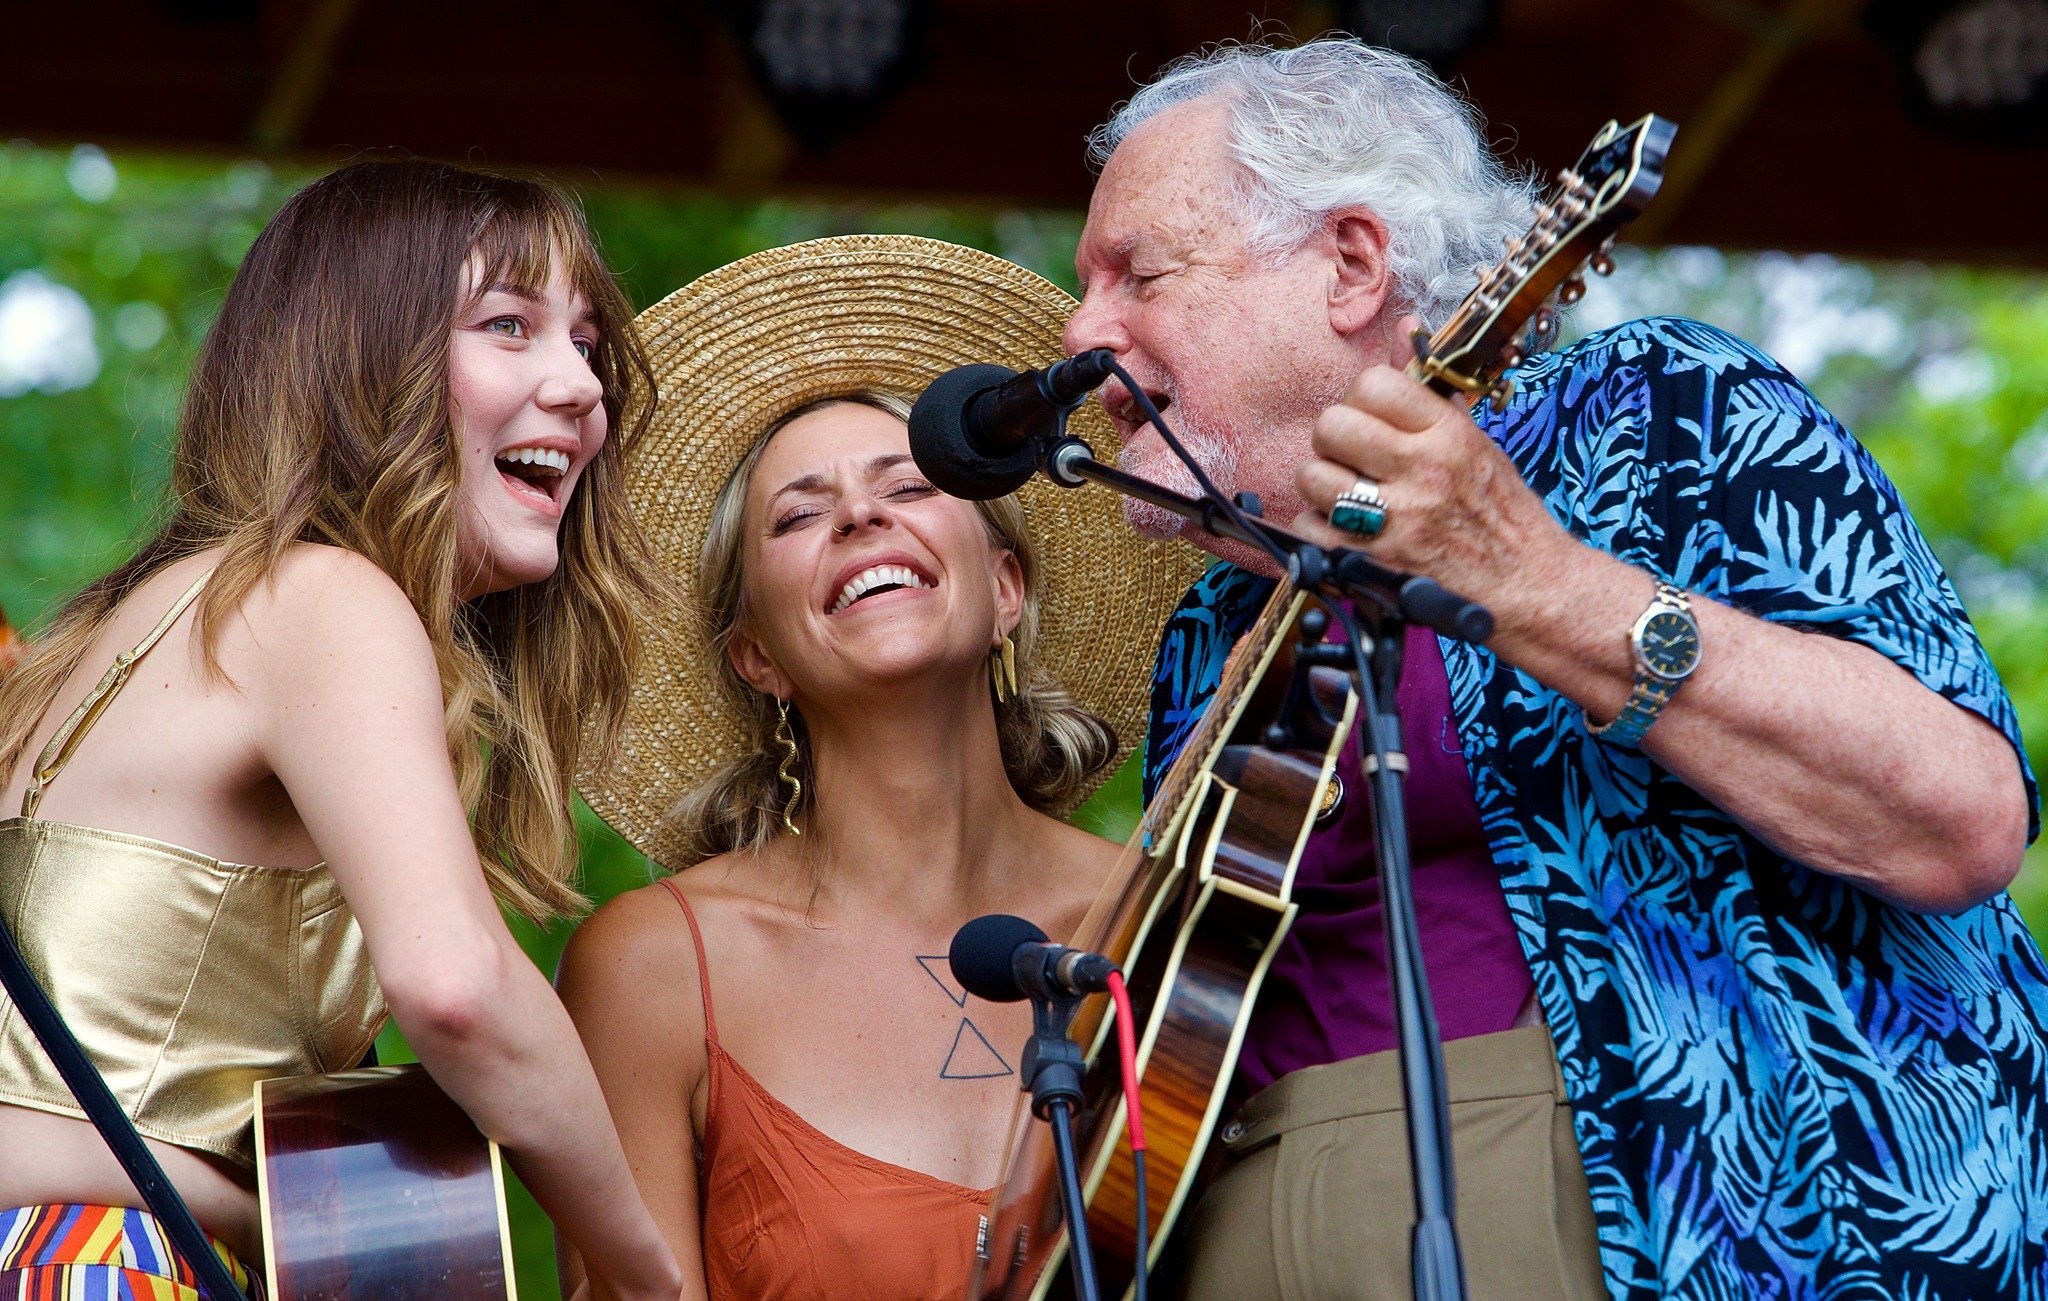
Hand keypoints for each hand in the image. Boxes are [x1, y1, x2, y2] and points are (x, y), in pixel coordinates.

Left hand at [1291, 317, 1588, 638]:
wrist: (1528, 584)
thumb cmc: (1502, 514)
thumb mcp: (1477, 443)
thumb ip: (1432, 392)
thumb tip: (1406, 330)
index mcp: (1447, 434)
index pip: (1373, 384)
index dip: (1361, 399)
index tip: (1370, 418)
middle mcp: (1421, 471)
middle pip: (1332, 426)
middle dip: (1334, 439)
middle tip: (1351, 456)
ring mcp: (1395, 518)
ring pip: (1312, 476)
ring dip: (1322, 484)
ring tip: (1347, 493)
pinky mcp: (1374, 561)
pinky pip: (1310, 527)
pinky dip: (1318, 528)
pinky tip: (1344, 530)